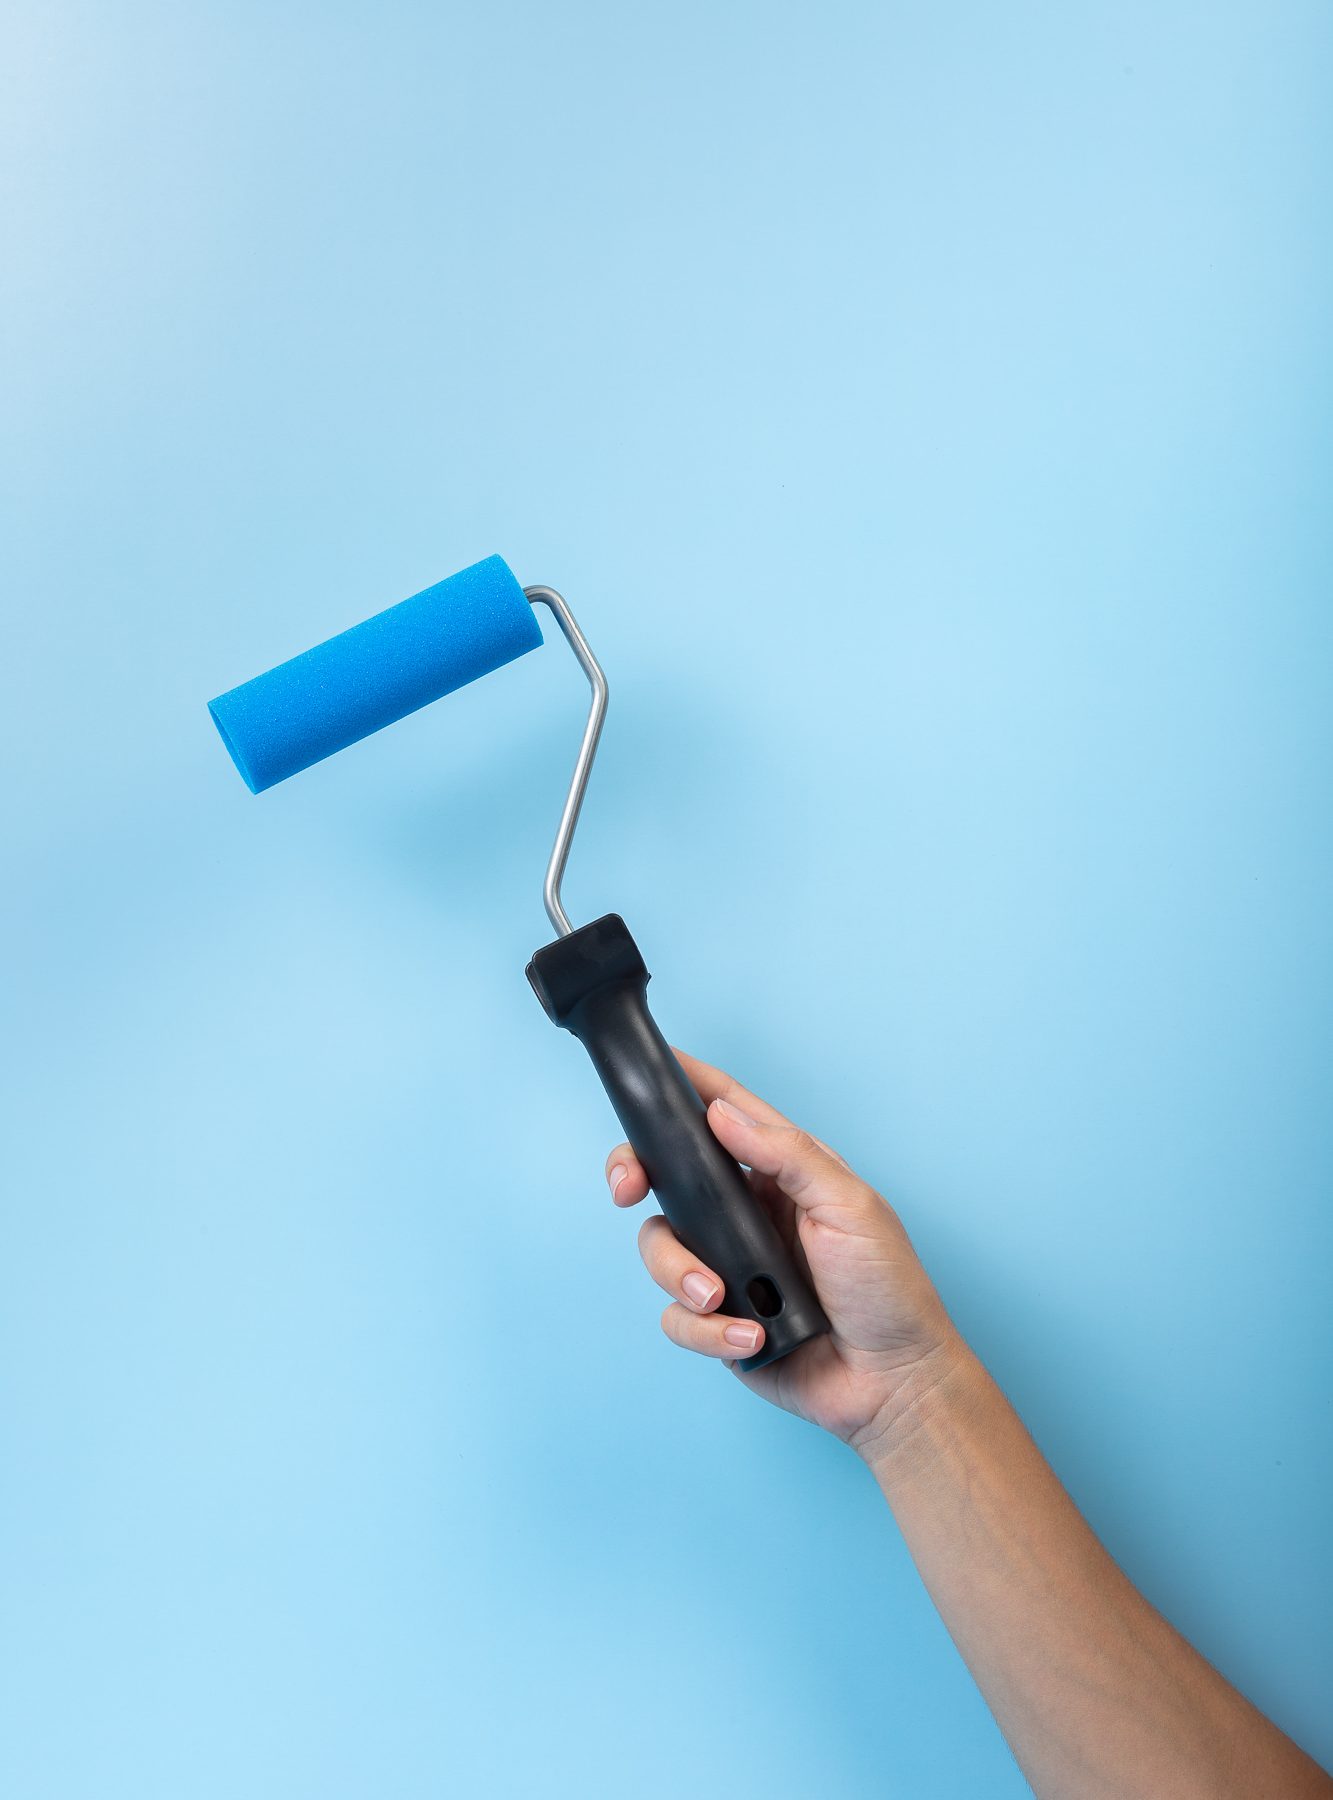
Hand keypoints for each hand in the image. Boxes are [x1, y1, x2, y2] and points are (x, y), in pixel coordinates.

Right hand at [604, 1049, 963, 1459]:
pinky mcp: (719, 1320)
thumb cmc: (888, 1289)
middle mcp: (745, 1213)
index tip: (646, 1071)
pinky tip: (752, 1338)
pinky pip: (679, 1318)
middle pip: (666, 1177)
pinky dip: (709, 1331)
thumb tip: (721, 1114)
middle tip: (627, 1188)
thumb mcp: (850, 1207)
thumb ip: (787, 1155)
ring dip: (679, 1273)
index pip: (721, 1115)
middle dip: (635, 1174)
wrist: (893, 1383)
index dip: (682, 1088)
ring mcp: (729, 1266)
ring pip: (660, 1249)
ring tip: (720, 1297)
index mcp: (780, 1173)